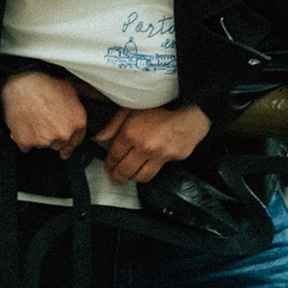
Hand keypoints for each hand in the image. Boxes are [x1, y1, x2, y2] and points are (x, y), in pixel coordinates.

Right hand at [0, 68, 89, 155]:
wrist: (22, 83)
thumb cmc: (44, 83)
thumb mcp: (69, 90)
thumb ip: (75, 108)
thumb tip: (73, 115)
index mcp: (78, 123)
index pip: (76, 141)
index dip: (68, 141)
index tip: (64, 145)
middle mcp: (64, 134)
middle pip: (59, 144)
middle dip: (52, 136)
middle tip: (43, 122)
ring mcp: (46, 140)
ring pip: (42, 145)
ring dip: (37, 137)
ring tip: (32, 118)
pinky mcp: (27, 142)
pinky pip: (25, 146)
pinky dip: (24, 138)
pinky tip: (23, 125)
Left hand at [94, 101, 209, 185]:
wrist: (187, 113)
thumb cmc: (161, 108)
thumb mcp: (131, 108)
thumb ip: (113, 124)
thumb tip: (100, 137)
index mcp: (131, 133)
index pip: (114, 156)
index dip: (109, 165)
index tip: (108, 168)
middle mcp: (143, 146)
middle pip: (125, 170)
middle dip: (117, 177)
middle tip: (115, 178)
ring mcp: (158, 155)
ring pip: (140, 176)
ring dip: (132, 179)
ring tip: (128, 177)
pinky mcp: (170, 160)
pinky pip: (155, 172)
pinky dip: (148, 174)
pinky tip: (143, 171)